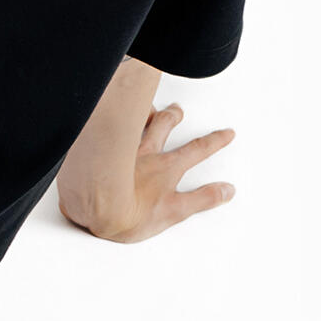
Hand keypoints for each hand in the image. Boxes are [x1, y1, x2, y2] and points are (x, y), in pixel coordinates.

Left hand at [59, 93, 236, 243]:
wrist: (94, 209)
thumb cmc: (129, 213)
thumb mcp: (175, 211)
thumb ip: (202, 199)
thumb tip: (226, 191)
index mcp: (166, 167)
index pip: (197, 150)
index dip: (214, 141)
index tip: (226, 133)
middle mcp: (145, 153)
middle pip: (164, 125)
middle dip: (174, 116)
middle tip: (178, 111)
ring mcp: (122, 150)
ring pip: (136, 121)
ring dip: (145, 112)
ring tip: (148, 107)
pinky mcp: (100, 152)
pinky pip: (106, 128)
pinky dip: (110, 118)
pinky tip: (106, 114)